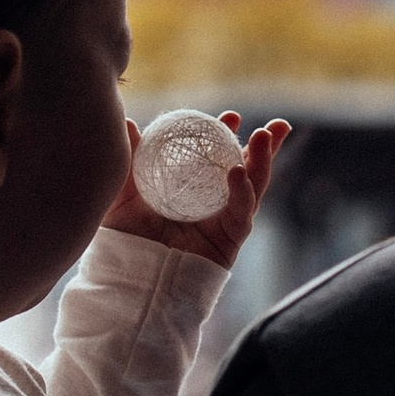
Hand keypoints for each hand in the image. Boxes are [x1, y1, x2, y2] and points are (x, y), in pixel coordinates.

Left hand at [102, 113, 290, 267]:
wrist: (128, 279)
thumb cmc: (124, 240)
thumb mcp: (123, 196)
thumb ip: (129, 161)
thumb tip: (132, 123)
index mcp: (193, 189)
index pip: (216, 158)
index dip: (227, 136)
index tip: (232, 116)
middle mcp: (213, 204)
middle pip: (246, 170)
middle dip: (263, 148)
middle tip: (271, 127)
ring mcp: (223, 223)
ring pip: (253, 188)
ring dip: (263, 162)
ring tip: (265, 137)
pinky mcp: (227, 242)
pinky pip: (240, 214)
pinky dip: (242, 192)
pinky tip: (238, 172)